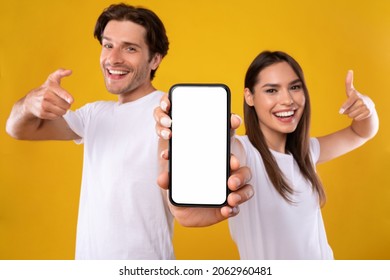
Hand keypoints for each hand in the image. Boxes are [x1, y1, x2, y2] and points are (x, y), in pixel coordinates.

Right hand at [24, 69, 73, 119]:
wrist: (30, 102)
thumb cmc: (45, 90)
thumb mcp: (52, 80)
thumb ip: (60, 73)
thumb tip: (70, 71)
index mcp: (50, 87)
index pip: (61, 93)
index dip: (67, 97)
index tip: (71, 100)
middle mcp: (46, 96)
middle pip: (65, 105)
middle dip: (66, 105)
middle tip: (62, 102)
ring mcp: (43, 105)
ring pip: (62, 112)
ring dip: (62, 110)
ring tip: (57, 106)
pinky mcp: (42, 113)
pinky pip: (56, 116)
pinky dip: (56, 115)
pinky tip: (51, 110)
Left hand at [154, 94, 252, 226]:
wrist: (185, 213)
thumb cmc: (182, 191)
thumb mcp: (173, 184)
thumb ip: (169, 181)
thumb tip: (162, 178)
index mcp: (212, 159)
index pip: (224, 139)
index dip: (231, 126)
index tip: (233, 121)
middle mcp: (225, 169)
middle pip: (238, 162)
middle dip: (236, 163)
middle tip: (231, 165)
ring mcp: (232, 185)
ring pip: (245, 181)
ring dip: (240, 186)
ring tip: (230, 196)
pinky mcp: (233, 203)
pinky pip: (238, 203)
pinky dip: (234, 207)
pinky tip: (225, 209)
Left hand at [339, 70, 374, 120]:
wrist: (367, 106)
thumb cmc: (355, 98)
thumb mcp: (350, 91)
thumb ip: (348, 82)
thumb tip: (350, 70)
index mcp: (356, 95)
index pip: (348, 102)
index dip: (344, 107)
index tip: (340, 111)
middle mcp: (361, 100)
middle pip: (347, 111)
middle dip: (347, 111)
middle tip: (352, 107)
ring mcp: (366, 106)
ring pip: (351, 115)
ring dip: (351, 114)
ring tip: (356, 110)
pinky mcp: (368, 112)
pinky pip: (356, 118)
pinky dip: (356, 117)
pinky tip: (360, 113)